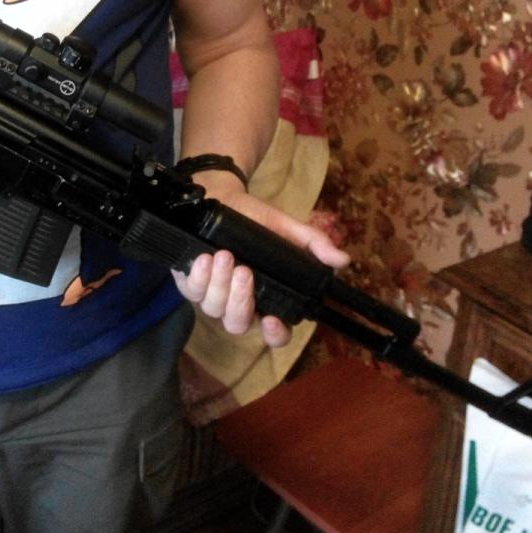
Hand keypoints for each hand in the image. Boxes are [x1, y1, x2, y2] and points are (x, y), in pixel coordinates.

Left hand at [172, 179, 348, 348]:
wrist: (222, 198)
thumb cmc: (255, 220)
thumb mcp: (287, 228)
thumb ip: (313, 243)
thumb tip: (342, 259)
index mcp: (266, 299)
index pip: (274, 333)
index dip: (274, 334)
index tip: (273, 319)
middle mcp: (238, 304)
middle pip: (238, 324)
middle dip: (241, 301)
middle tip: (245, 271)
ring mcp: (212, 296)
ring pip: (213, 309)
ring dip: (219, 285)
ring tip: (224, 256)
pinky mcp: (189, 283)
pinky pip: (190, 291)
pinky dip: (198, 277)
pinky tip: (204, 258)